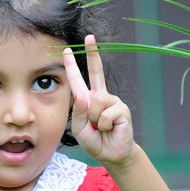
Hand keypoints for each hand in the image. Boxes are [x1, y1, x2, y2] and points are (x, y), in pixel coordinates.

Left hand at [63, 34, 135, 165]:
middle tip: (89, 36)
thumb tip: (83, 95)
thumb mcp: (79, 129)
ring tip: (100, 128)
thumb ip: (78, 113)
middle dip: (92, 53)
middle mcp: (100, 96)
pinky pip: (105, 114)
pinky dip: (103, 125)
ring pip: (95, 103)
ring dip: (94, 120)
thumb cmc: (94, 142)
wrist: (112, 154)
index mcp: (86, 99)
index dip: (72, 65)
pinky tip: (109, 129)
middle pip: (96, 71)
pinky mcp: (121, 109)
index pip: (78, 79)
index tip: (68, 50)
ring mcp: (112, 101)